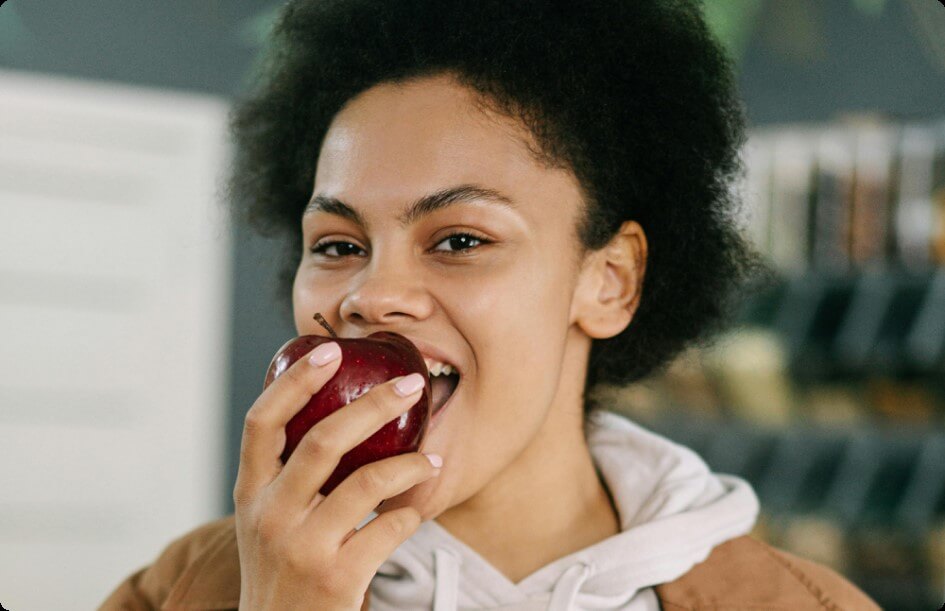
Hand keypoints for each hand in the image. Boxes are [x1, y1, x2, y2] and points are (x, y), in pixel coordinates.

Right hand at [233, 342, 440, 609]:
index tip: (330, 351)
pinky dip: (411, 512)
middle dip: (373, 405)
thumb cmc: (283, 568)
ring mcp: (302, 547)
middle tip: (411, 384)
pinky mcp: (336, 577)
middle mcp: (269, 515)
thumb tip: (341, 413)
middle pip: (323, 440)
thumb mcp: (268, 519)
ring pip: (366, 481)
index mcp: (250, 492)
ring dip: (409, 464)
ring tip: (431, 459)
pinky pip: (390, 527)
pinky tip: (417, 508)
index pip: (262, 421)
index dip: (294, 381)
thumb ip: (289, 475)